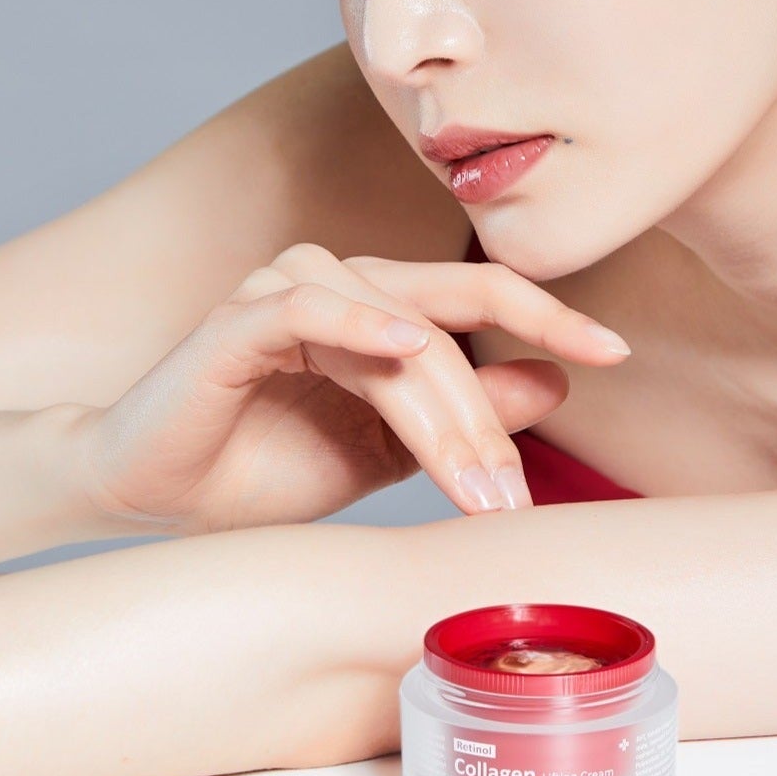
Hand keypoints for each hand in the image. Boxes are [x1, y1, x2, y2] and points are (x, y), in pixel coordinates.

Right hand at [70, 242, 631, 535]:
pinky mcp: (239, 317)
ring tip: (472, 486)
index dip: (553, 318)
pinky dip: (358, 324)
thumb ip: (468, 416)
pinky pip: (309, 307)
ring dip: (442, 411)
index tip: (618, 350)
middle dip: (491, 413)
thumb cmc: (271, 467)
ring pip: (398, 330)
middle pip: (453, 319)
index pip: (484, 294)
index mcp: (387, 302)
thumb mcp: (393, 451)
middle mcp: (347, 280)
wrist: (158, 495)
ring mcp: (290, 289)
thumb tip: (560, 384)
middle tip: (514, 495)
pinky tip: (404, 347)